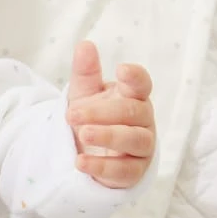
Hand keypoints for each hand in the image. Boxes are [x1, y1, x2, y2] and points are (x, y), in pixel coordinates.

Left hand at [65, 41, 156, 189]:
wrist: (89, 152)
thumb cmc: (93, 118)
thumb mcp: (84, 94)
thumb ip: (85, 72)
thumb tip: (84, 45)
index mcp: (133, 97)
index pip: (142, 84)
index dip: (135, 77)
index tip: (121, 70)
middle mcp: (143, 121)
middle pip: (132, 112)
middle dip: (102, 112)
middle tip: (73, 114)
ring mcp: (142, 147)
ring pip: (134, 140)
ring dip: (108, 137)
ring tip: (83, 135)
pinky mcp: (134, 172)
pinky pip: (124, 170)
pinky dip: (102, 167)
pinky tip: (80, 163)